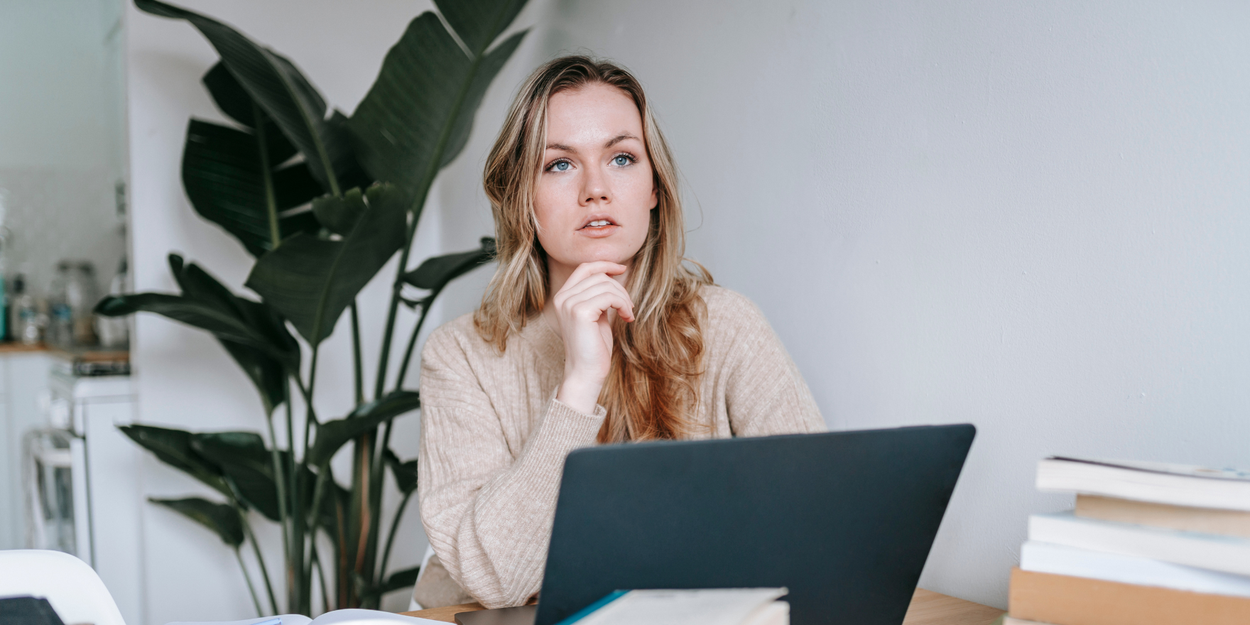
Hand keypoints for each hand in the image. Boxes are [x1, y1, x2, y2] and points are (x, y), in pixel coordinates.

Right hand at [548, 261, 634, 413]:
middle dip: (619, 288)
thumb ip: (599, 296)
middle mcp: (562, 298)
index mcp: (563, 297)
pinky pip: (609, 296)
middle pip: (598, 276)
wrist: (586, 372)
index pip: (584, 268)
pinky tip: (627, 317)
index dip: (604, 264)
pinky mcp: (580, 312)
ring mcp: (569, 304)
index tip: (622, 269)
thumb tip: (613, 277)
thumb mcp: (596, 315)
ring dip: (623, 298)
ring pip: (606, 285)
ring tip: (628, 313)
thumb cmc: (593, 347)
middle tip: (629, 307)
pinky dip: (623, 304)